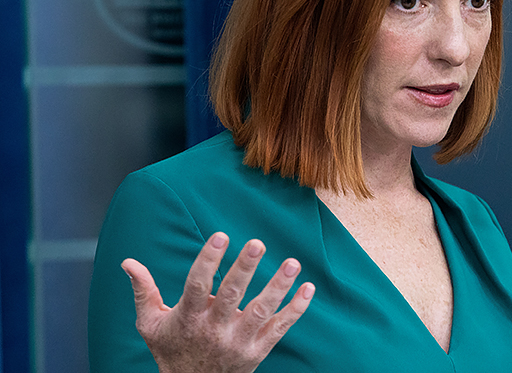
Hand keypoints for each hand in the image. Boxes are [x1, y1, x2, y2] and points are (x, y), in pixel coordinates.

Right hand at [121, 232, 315, 372]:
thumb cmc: (171, 350)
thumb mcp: (151, 324)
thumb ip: (143, 291)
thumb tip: (128, 262)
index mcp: (189, 317)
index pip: (197, 285)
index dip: (208, 260)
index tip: (220, 236)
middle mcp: (215, 329)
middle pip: (232, 296)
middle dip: (244, 269)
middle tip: (258, 243)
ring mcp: (239, 341)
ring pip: (261, 311)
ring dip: (278, 286)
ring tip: (292, 262)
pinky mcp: (258, 350)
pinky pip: (280, 328)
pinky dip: (296, 309)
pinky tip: (308, 287)